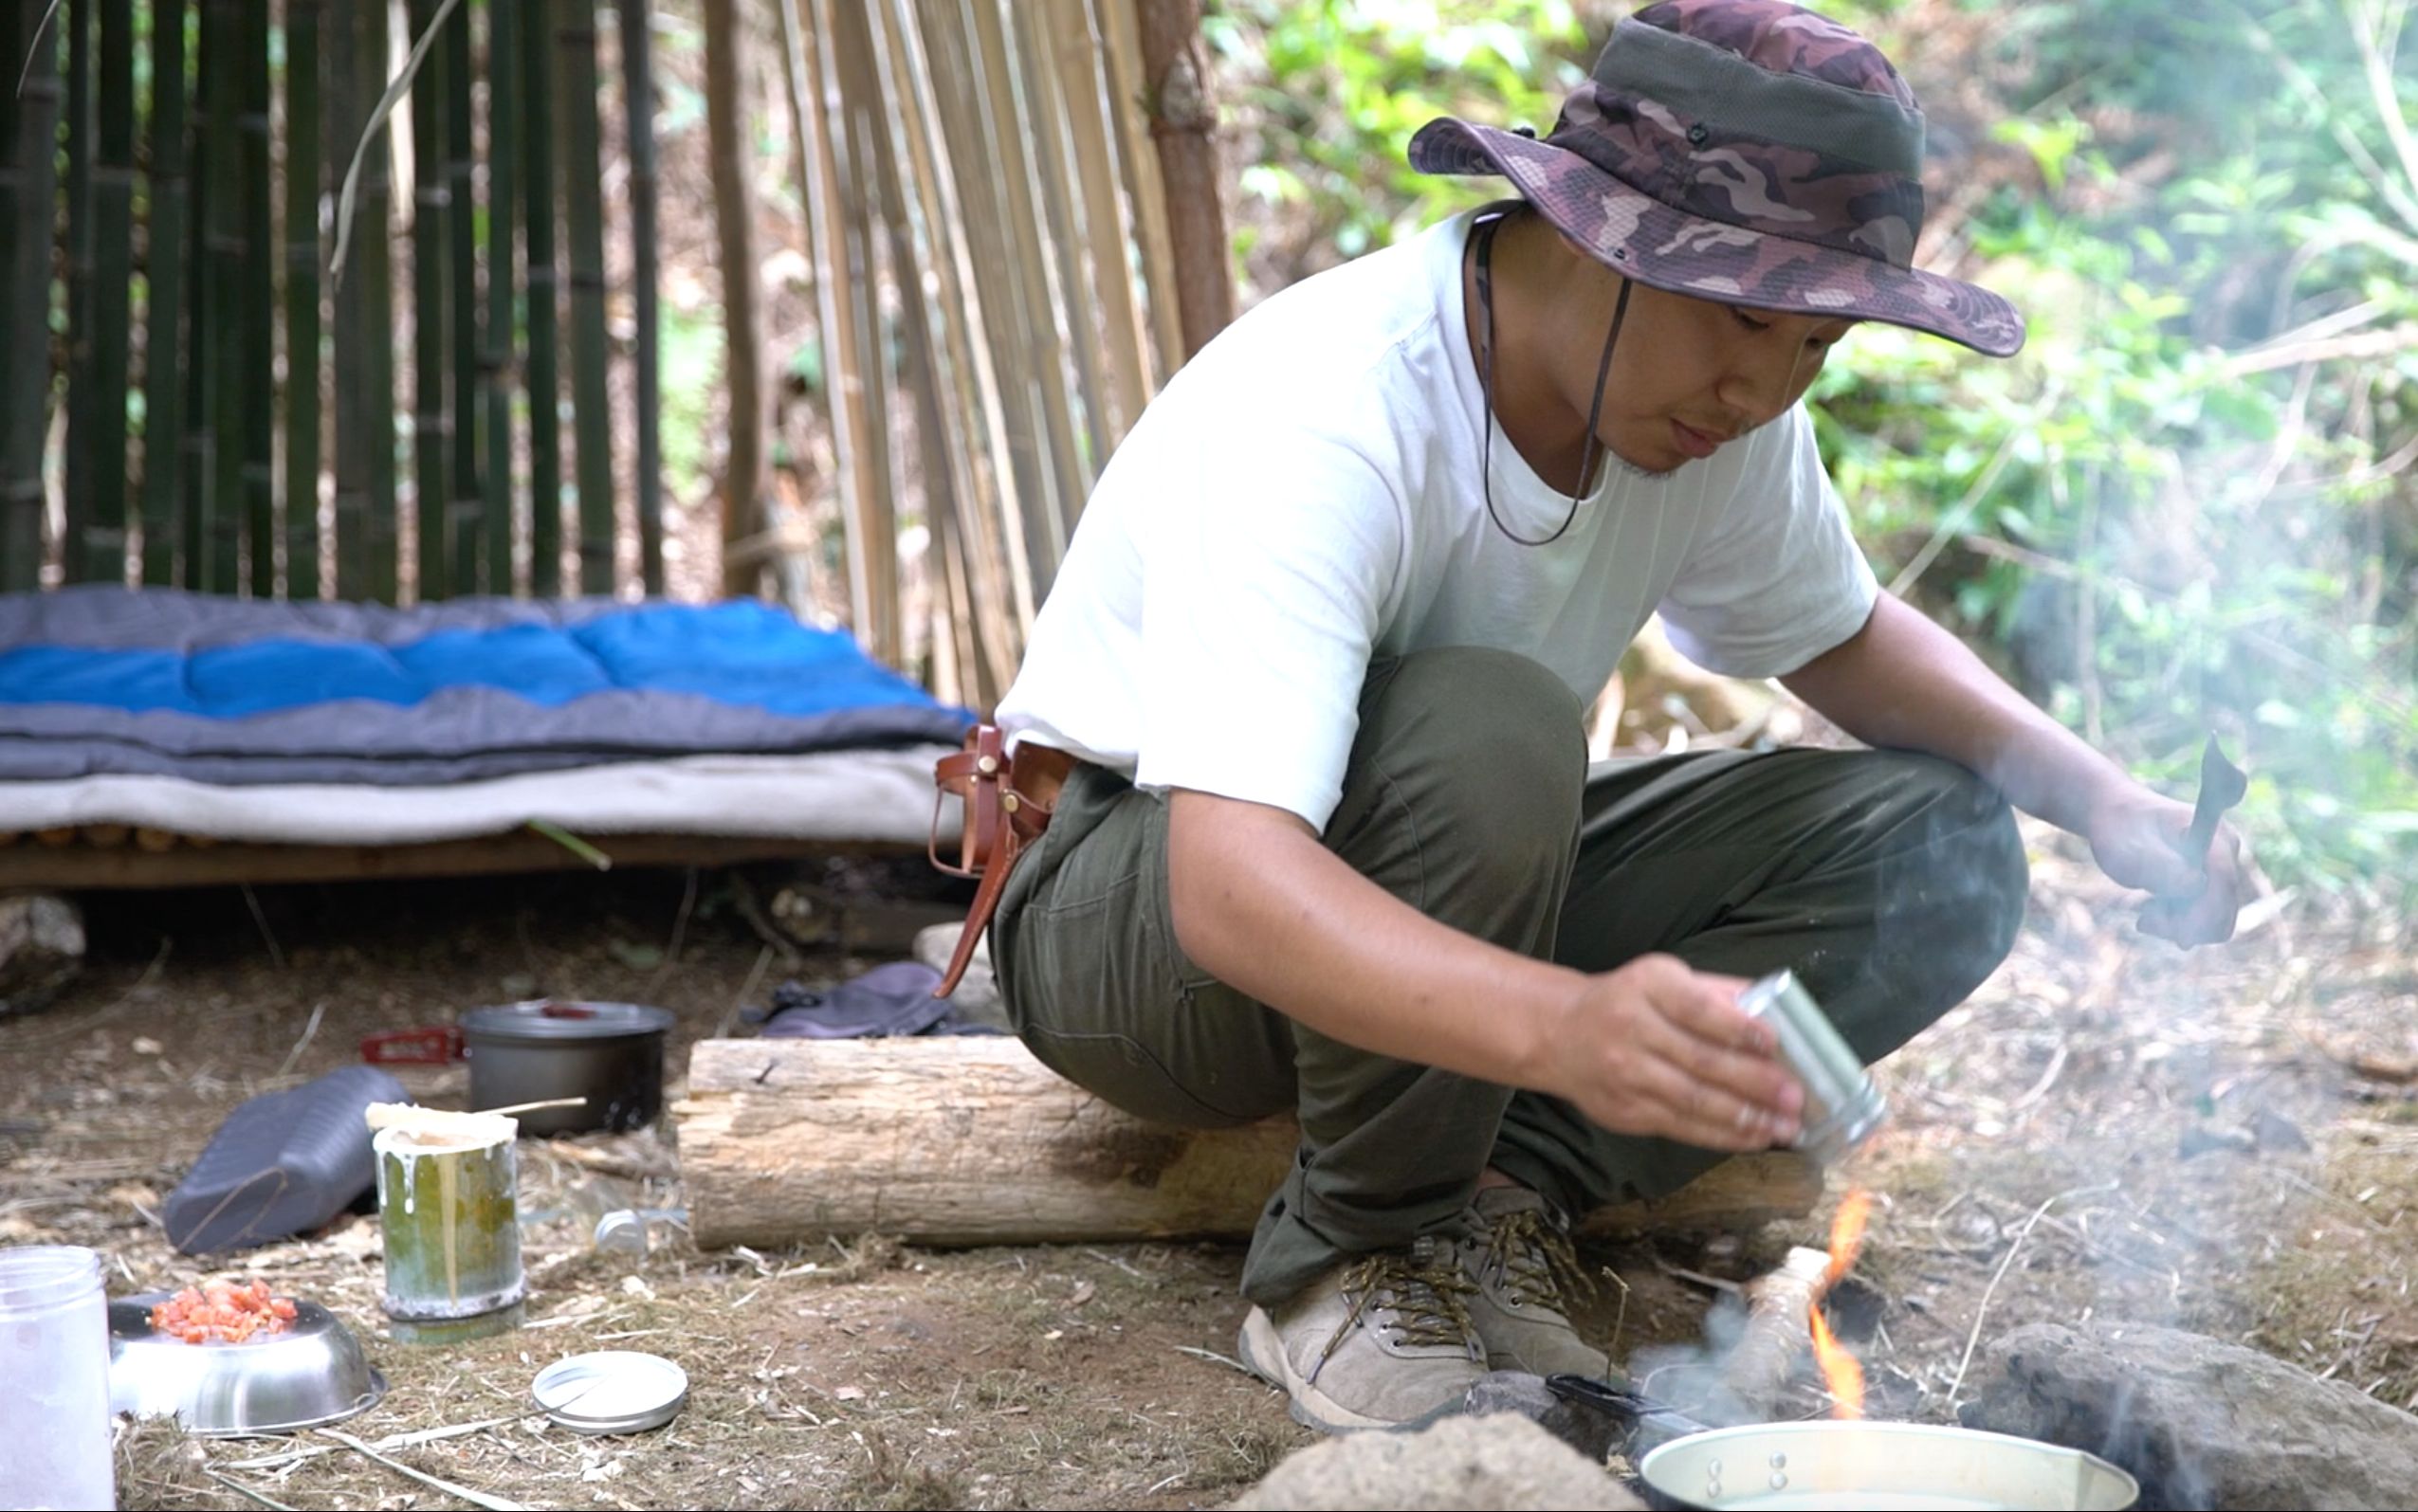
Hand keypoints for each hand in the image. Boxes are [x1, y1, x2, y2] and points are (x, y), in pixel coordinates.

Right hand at [1542, 954, 1804, 1151]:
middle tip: (1795, 1097)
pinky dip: (1722, 1135)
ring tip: (1784, 1126)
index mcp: (1648, 986)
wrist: (1559, 1034)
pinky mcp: (1625, 1111)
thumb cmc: (1627, 1001)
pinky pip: (1681, 1126)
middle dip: (1755, 1083)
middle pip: (1701, 1061)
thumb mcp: (1663, 978)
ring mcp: (1626, 1074)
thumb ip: (1716, 992)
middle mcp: (1632, 1028)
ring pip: (1694, 1101)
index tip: (1775, 1044)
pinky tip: (1754, 1137)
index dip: (1739, 1028)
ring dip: (1745, 1117)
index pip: (1698, 1009)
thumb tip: (1774, 1011)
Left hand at [2083, 782, 2244, 945]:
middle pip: (2224, 906)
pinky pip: (2206, 921)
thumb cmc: (2119, 832)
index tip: (2180, 939)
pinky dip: (2179, 925)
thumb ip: (2158, 865)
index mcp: (2212, 834)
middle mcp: (2226, 851)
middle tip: (2145, 921)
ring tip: (2146, 916)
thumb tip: (2195, 884)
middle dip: (2186, 924)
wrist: (2118, 822)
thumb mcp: (2127, 849)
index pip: (2223, 881)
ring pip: (2216, 920)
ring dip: (2179, 927)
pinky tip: (2153, 913)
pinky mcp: (2213, 885)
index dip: (2206, 912)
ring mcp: (2222, 868)